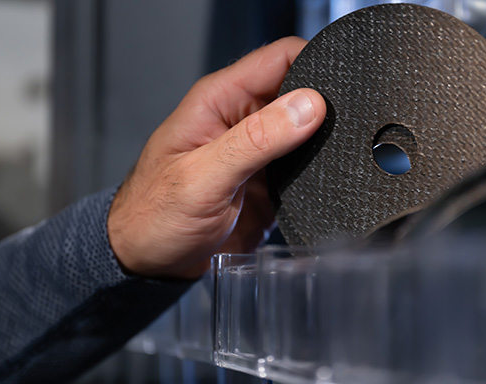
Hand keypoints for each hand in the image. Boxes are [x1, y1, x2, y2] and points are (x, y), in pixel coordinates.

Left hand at [107, 37, 325, 278]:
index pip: (280, 57)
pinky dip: (319, 173)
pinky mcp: (270, 182)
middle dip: (327, 106)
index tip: (338, 94)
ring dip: (324, 142)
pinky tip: (319, 185)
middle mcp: (241, 119)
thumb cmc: (152, 216)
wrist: (147, 264)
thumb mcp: (201, 178)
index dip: (315, 64)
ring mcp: (259, 151)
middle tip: (338, 133)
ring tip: (327, 162)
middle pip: (302, 91)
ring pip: (310, 130)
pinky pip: (307, 167)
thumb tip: (308, 106)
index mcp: (220, 101)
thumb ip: (255, 141)